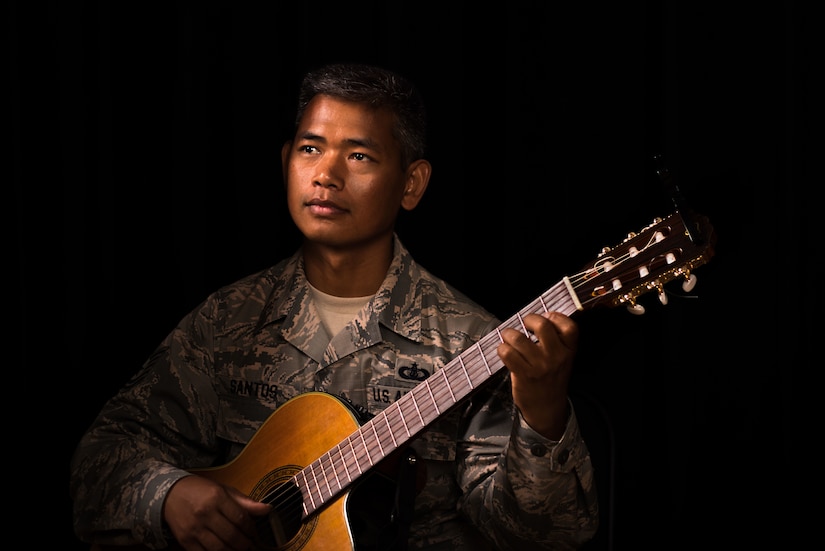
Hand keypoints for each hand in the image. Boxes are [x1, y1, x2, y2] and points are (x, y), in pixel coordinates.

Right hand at [163, 474, 271, 550]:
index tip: (255, 533)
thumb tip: (267, 509)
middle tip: (251, 546)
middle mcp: (205, 513)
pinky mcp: (185, 541)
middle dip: (245, 544)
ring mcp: (194, 529)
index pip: (241, 518)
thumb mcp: (223, 489)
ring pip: (220, 548)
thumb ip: (245, 501)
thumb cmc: (200, 490)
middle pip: (232, 536)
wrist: (170, 494)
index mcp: (216, 497)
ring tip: (240, 550)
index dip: (252, 529)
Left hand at [497, 311, 577, 439]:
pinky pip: (507, 353)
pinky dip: (502, 348)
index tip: (546, 316)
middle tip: (524, 323)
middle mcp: (556, 357)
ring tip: (509, 337)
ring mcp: (540, 366)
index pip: (570, 327)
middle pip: (542, 325)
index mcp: (569, 351)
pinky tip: (504, 351)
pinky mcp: (524, 374)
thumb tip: (536, 319)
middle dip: (529, 319)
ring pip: (519, 338)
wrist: (547, 408)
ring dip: (509, 334)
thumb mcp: (563, 360)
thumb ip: (556, 341)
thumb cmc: (551, 379)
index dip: (556, 316)